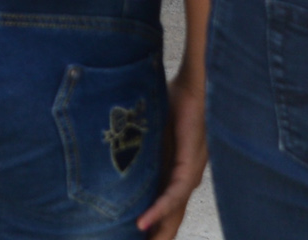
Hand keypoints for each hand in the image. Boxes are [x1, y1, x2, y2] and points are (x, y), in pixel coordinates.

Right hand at [136, 57, 206, 234]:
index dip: (153, 223)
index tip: (137, 235)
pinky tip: (143, 223)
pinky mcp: (189, 165)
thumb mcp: (149, 128)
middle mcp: (184, 177)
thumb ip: (135, 141)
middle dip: (158, 236)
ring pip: (173, 212)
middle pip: (171, 216)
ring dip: (158, 232)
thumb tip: (111, 143)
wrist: (196, 83)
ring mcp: (189, 173)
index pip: (165, 204)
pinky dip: (158, 210)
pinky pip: (172, 195)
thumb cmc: (175, 99)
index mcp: (174, 169)